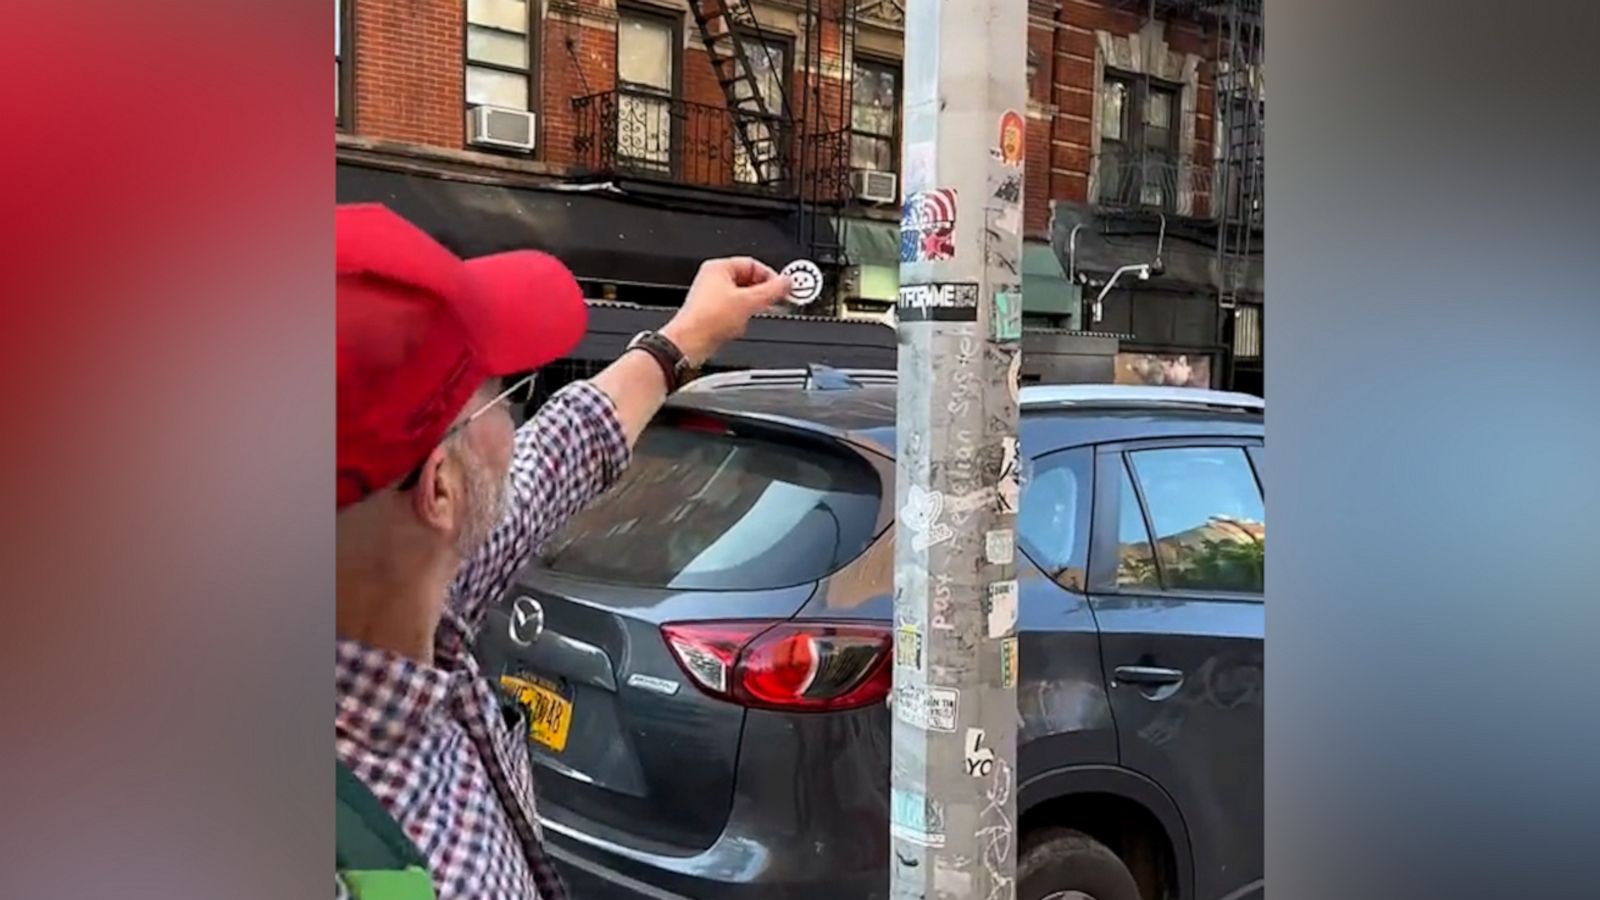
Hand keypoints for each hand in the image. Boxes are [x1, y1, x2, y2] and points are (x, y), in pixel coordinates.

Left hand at [659, 257, 790, 365]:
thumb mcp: (748, 302)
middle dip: (762, 293)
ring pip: (741, 297)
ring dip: (751, 307)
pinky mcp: (712, 314)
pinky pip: (733, 311)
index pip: (753, 264)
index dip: (770, 276)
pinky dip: (740, 318)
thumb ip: (772, 291)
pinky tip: (739, 326)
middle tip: (776, 301)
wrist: (689, 344)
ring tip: (751, 315)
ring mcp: (712, 297)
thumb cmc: (708, 319)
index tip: (783, 288)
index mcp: (719, 268)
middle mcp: (713, 280)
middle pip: (748, 281)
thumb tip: (787, 283)